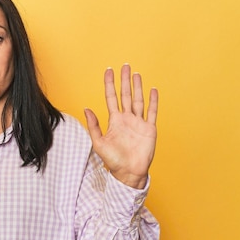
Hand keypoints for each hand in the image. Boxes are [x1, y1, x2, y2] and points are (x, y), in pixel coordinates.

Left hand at [84, 64, 157, 188]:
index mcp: (114, 121)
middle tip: (125, 66)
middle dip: (124, 80)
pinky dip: (153, 101)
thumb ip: (93, 126)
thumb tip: (86, 108)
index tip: (108, 71)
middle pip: (125, 95)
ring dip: (138, 87)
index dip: (110, 84)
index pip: (111, 97)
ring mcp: (139, 123)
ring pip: (138, 100)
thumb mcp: (99, 143)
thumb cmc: (113, 160)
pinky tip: (153, 90)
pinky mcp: (149, 129)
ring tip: (136, 74)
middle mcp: (127, 119)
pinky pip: (152, 112)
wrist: (128, 173)